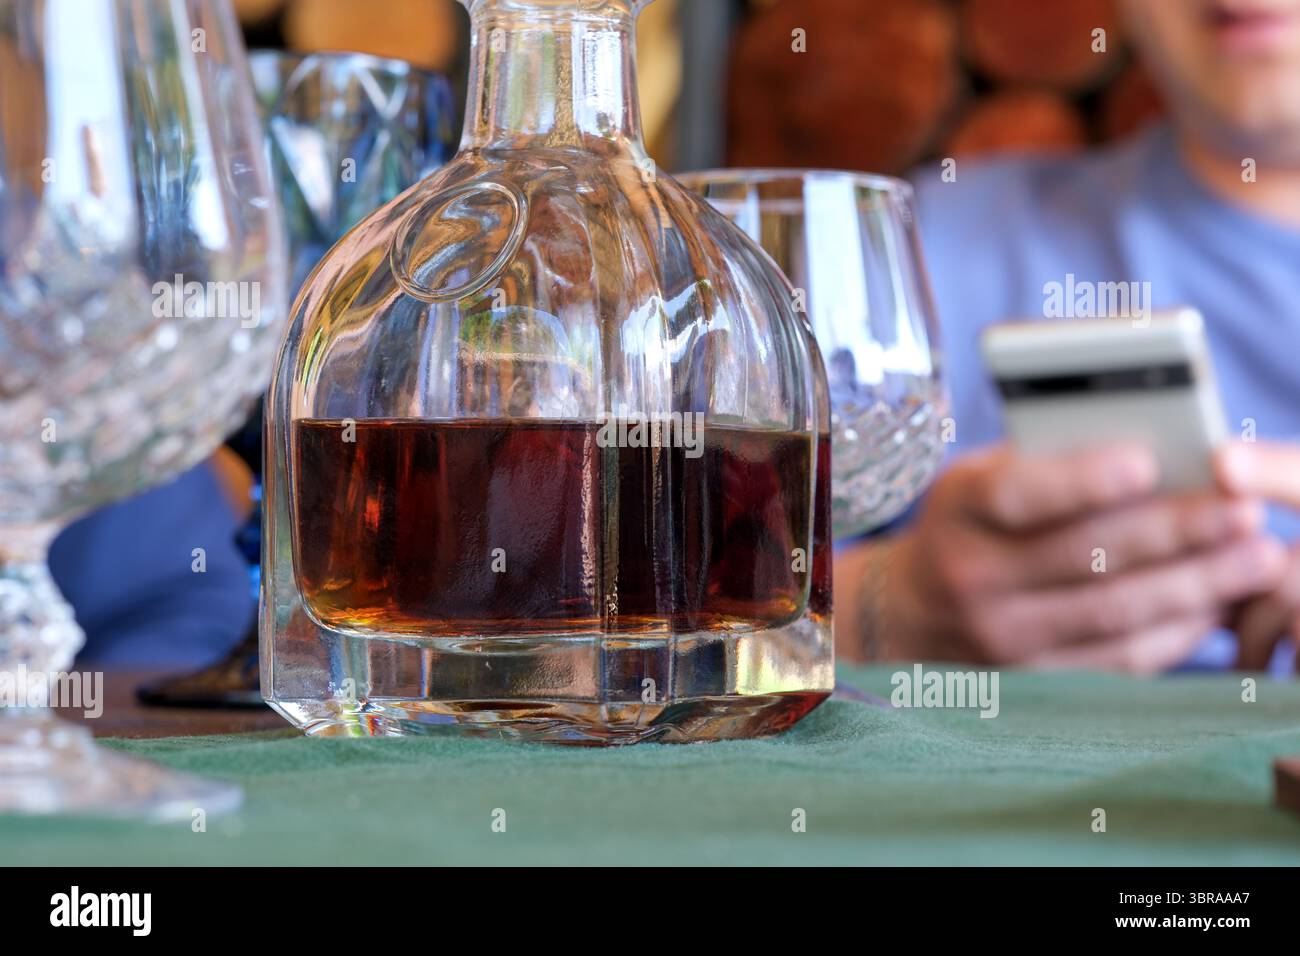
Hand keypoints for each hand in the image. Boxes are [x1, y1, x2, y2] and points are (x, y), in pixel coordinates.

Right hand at [851, 442, 1284, 672]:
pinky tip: (1219, 605)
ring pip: (1112, 613)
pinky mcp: (1032, 681)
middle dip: (1174, 533)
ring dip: (1194, 586)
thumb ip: (1044, 461)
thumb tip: (1150, 448)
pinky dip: (1176, 633)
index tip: (1146, 462)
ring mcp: (999, 638)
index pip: (1016, 495)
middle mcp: (971, 577)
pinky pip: (1117, 662)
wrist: (910, 612)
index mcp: (957, 510)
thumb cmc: (968, 523)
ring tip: (1257, 557)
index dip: (1080, 481)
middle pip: (1083, 557)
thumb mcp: (978, 476)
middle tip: (1244, 512)